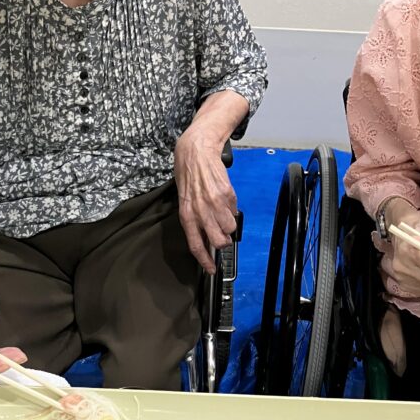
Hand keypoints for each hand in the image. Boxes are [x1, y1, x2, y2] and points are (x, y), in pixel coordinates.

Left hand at [174, 128, 237, 274]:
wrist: (196, 150)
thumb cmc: (188, 174)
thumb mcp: (184, 200)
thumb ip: (194, 218)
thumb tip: (205, 236)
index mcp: (187, 215)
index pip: (196, 244)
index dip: (205, 260)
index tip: (211, 269)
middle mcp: (200, 211)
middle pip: (218, 241)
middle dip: (224, 241)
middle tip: (223, 236)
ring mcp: (214, 203)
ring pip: (230, 227)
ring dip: (230, 225)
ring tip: (224, 215)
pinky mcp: (227, 193)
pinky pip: (234, 210)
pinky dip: (232, 209)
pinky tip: (225, 200)